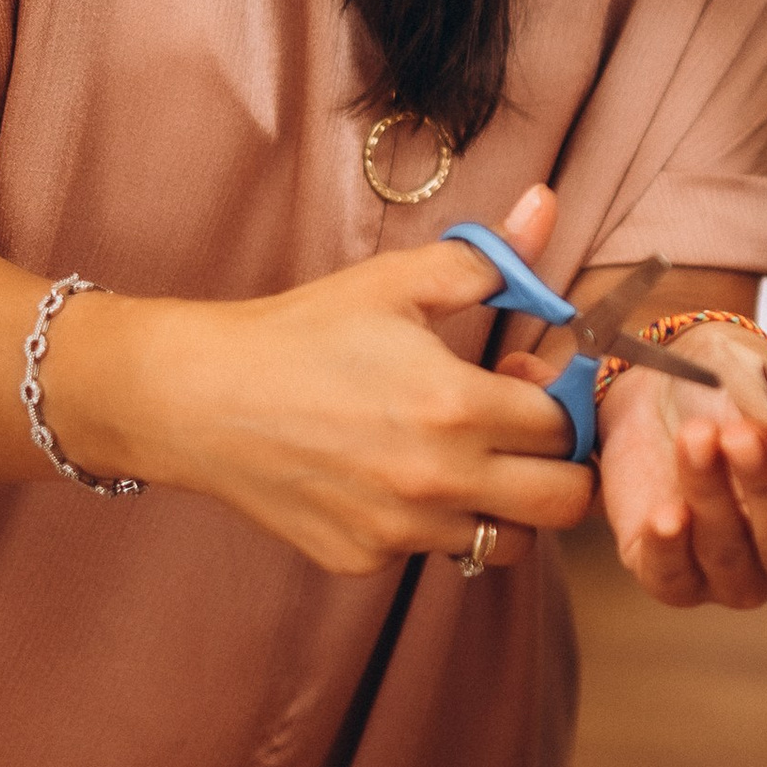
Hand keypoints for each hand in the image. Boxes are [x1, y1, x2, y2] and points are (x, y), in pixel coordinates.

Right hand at [52, 182, 598, 577]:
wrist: (199, 399)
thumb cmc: (300, 334)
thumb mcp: (395, 282)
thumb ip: (489, 259)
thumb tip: (546, 207)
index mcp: (458, 405)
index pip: (568, 425)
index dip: (560, 400)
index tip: (524, 381)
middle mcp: (438, 479)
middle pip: (565, 504)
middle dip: (561, 467)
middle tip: (524, 435)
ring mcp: (401, 530)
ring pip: (505, 542)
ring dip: (502, 504)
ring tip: (461, 458)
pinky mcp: (363, 560)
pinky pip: (432, 554)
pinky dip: (431, 524)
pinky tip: (392, 477)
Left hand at [596, 328, 766, 609]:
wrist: (669, 379)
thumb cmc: (745, 387)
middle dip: (761, 490)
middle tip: (739, 435)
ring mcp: (735, 578)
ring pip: (726, 557)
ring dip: (709, 494)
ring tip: (696, 435)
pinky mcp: (675, 578)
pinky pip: (673, 580)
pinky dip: (668, 545)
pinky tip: (665, 512)